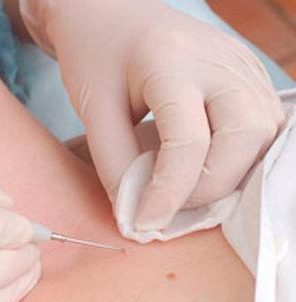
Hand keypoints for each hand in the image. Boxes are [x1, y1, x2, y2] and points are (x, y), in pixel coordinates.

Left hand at [21, 0, 284, 229]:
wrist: (113, 14)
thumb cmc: (95, 57)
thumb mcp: (93, 110)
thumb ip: (114, 165)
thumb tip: (139, 217)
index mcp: (170, 61)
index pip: (187, 142)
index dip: (168, 194)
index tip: (144, 223)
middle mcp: (220, 59)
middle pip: (245, 136)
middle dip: (210, 185)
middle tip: (169, 203)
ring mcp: (243, 64)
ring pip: (265, 134)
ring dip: (230, 175)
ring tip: (185, 189)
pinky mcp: (251, 74)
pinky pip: (266, 126)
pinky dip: (242, 157)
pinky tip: (208, 168)